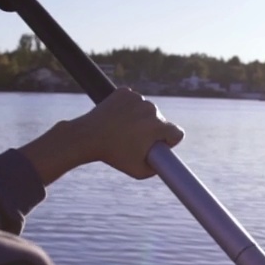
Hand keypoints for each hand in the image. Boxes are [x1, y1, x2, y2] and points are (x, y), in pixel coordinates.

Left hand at [17, 88, 183, 184]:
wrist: (88, 137)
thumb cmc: (114, 156)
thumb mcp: (139, 171)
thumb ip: (158, 169)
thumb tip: (165, 163)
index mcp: (158, 126)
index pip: (177, 133)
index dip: (169, 142)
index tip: (157, 145)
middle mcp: (151, 109)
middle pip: (160, 121)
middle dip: (151, 130)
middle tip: (134, 140)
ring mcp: (137, 98)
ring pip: (146, 110)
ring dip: (140, 118)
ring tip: (124, 129)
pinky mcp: (124, 92)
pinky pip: (133, 101)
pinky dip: (128, 108)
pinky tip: (118, 118)